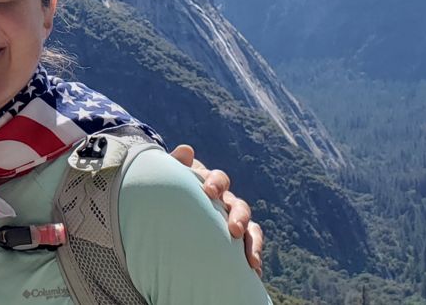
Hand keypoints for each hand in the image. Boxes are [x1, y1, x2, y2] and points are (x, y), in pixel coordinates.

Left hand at [170, 144, 264, 276]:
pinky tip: (254, 275)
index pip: (219, 179)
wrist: (173, 205)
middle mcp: (226, 203)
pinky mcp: (236, 242)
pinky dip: (251, 261)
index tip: (208, 191)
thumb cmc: (172, 190)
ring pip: (251, 230)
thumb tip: (186, 150)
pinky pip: (248, 250)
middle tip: (234, 229)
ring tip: (252, 261)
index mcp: (211, 184)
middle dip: (239, 217)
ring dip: (253, 244)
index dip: (216, 183)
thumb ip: (176, 164)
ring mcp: (233, 222)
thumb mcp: (171, 176)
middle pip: (239, 206)